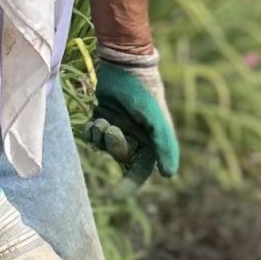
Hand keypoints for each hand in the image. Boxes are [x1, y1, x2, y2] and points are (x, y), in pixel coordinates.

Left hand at [84, 44, 178, 189]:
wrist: (124, 63)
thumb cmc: (144, 90)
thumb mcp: (156, 118)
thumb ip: (165, 145)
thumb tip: (169, 175)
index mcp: (151, 141)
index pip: (140, 171)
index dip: (128, 185)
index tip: (112, 196)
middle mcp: (135, 136)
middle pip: (119, 156)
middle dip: (112, 146)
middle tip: (111, 128)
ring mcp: (118, 128)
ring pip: (103, 147)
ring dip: (100, 137)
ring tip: (103, 120)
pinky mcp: (103, 118)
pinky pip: (93, 136)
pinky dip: (91, 131)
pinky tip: (96, 119)